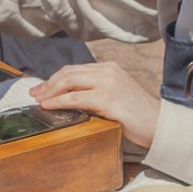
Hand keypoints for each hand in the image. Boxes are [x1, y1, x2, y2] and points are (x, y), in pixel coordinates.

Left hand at [33, 62, 161, 146]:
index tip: (42, 88)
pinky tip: (49, 106)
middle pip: (68, 73)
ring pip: (69, 82)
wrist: (158, 124)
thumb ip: (96, 90)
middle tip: (35, 93)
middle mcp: (108, 71)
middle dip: (48, 83)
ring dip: (50, 91)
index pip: (75, 69)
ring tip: (38, 100)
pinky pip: (75, 99)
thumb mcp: (116, 94)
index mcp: (109, 67)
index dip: (55, 78)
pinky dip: (58, 102)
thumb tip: (70, 97)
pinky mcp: (107, 99)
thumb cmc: (137, 114)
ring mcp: (107, 83)